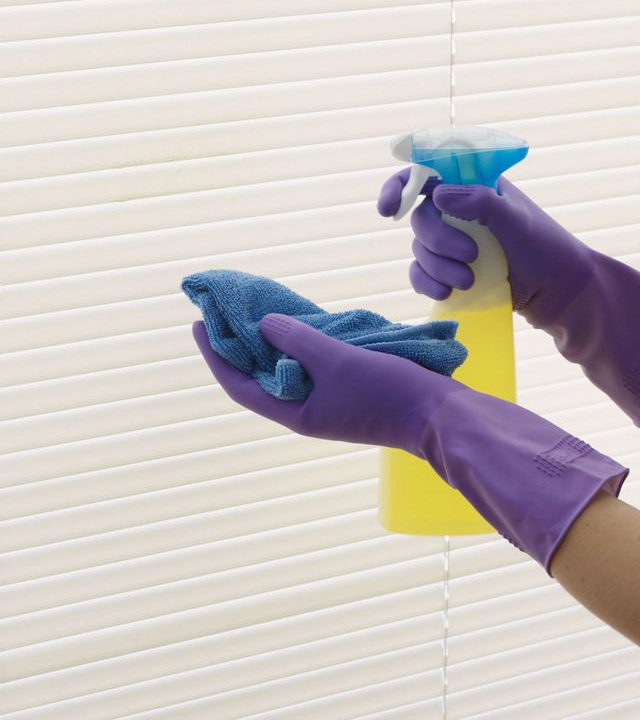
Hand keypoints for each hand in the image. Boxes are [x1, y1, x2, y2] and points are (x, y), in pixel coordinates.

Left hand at [192, 314, 463, 457]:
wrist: (438, 415)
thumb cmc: (386, 391)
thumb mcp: (337, 360)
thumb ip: (298, 340)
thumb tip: (265, 324)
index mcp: (295, 413)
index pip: (240, 386)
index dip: (216, 357)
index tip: (198, 326)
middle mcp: (306, 410)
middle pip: (259, 379)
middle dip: (239, 349)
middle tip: (223, 315)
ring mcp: (327, 403)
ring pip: (286, 372)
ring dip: (269, 345)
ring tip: (255, 315)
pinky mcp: (347, 392)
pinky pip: (310, 367)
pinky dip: (298, 346)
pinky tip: (299, 325)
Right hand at [378, 170, 593, 328]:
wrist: (560, 295)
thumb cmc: (546, 249)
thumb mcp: (517, 222)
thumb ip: (480, 203)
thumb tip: (438, 195)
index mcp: (474, 186)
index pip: (426, 174)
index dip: (399, 187)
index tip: (390, 210)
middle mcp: (460, 211)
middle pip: (421, 218)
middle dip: (439, 241)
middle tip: (470, 257)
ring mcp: (454, 242)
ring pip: (420, 249)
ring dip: (438, 267)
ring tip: (469, 281)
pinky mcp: (451, 271)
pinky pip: (420, 274)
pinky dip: (427, 283)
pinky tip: (446, 292)